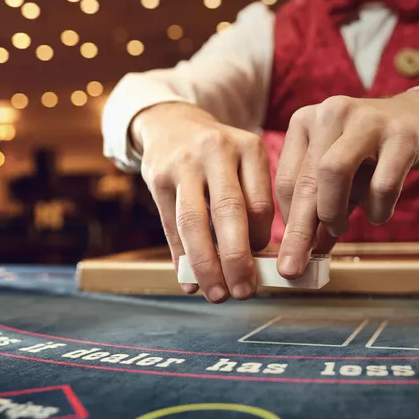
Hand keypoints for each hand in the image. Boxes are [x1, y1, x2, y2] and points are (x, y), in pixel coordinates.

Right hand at [132, 102, 273, 301]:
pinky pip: (170, 226)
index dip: (261, 240)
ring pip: (194, 222)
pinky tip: (189, 282)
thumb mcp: (245, 163)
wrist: (172, 124)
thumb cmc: (220, 157)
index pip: (260, 203)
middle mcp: (216, 151)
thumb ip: (252, 203)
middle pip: (228, 211)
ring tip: (217, 294)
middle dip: (237, 258)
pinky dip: (181, 258)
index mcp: (248, 148)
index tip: (261, 264)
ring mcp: (184, 164)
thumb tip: (259, 261)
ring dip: (206, 265)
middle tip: (244, 292)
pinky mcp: (157, 177)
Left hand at [275, 90, 418, 277]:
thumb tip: (305, 255)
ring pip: (334, 171)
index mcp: (305, 121)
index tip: (293, 251)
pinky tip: (378, 213)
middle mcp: (330, 113)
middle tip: (294, 267)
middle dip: (299, 231)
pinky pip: (382, 184)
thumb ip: (321, 210)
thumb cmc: (370, 155)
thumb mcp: (340, 178)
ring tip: (340, 228)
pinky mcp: (402, 135)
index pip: (287, 180)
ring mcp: (366, 121)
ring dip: (333, 212)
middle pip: (307, 180)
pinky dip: (378, 209)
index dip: (289, 222)